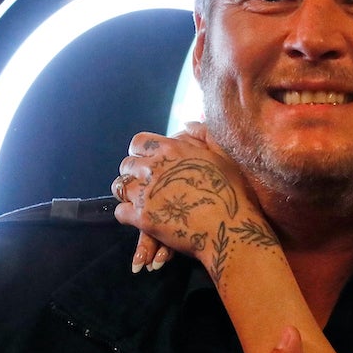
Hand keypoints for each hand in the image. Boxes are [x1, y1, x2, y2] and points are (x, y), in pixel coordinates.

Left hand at [112, 123, 265, 274]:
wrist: (230, 229)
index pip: (138, 142)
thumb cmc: (233, 194)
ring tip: (142, 202)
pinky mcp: (143, 218)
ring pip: (120, 187)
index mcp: (172, 150)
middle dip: (134, 174)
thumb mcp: (224, 156)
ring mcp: (146, 193)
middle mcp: (154, 167)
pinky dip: (127, 215)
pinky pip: (120, 212)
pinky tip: (140, 219)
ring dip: (128, 194)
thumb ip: (204, 135)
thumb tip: (187, 123)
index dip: (141, 153)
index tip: (149, 163)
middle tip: (147, 186)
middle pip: (127, 165)